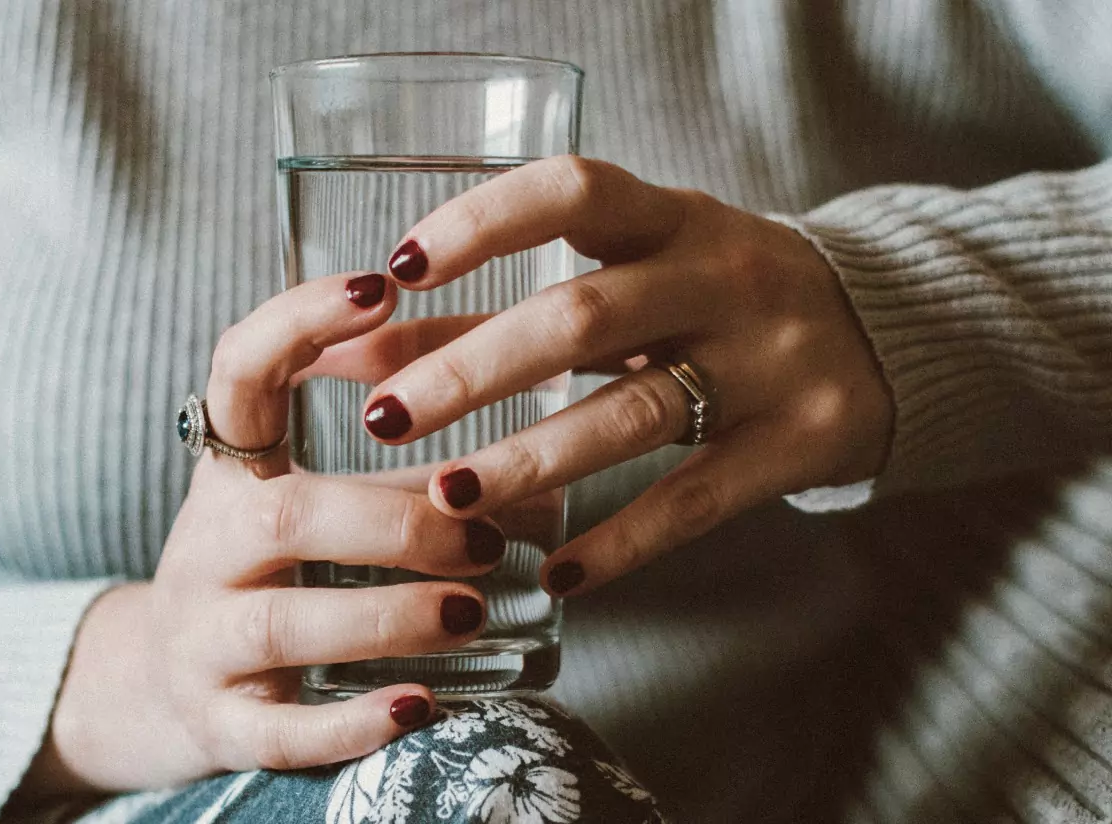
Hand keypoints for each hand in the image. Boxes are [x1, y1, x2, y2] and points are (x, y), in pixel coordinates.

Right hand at [21, 272, 502, 795]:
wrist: (163, 686)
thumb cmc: (269, 577)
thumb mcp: (315, 510)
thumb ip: (408, 482)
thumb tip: (544, 480)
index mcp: (230, 473)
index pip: (238, 372)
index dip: (299, 322)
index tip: (380, 285)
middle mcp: (203, 547)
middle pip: (286, 517)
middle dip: (395, 520)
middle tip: (487, 536)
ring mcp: (200, 639)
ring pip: (286, 623)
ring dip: (391, 612)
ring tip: (474, 609)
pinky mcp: (217, 723)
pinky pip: (280, 730)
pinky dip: (352, 721)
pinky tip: (421, 709)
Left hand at [361, 156, 892, 595]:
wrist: (892, 333)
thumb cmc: (719, 298)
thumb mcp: (633, 278)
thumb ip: (503, 307)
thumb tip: (365, 348)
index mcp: (674, 218)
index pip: (572, 191)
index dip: (482, 223)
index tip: (399, 267)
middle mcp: (725, 277)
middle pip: (583, 316)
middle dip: (474, 369)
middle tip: (385, 417)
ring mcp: (770, 360)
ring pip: (633, 413)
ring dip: (529, 460)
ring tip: (446, 499)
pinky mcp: (801, 441)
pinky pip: (697, 499)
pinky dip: (622, 541)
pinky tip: (556, 575)